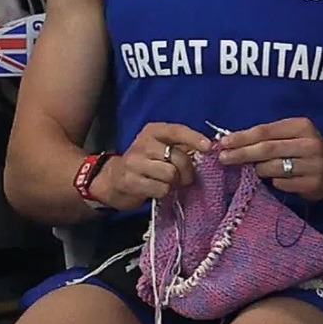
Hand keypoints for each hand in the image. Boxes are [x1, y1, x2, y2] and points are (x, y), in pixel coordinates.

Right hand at [96, 123, 211, 210]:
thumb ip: (182, 147)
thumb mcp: (160, 148)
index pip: (176, 131)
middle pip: (177, 157)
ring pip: (170, 174)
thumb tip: (210, 148)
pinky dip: (164, 192)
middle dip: (187, 171)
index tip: (208, 147)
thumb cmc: (145, 163)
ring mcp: (134, 162)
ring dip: (174, 183)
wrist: (112, 179)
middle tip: (185, 178)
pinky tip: (156, 189)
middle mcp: (143, 143)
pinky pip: (161, 189)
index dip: (194, 138)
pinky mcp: (130, 181)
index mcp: (153, 131)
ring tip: (168, 183)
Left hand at [219, 117, 322, 200]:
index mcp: (300, 126)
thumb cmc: (306, 147)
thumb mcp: (293, 133)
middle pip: (266, 149)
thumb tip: (233, 142)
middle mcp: (308, 144)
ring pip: (272, 168)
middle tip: (223, 158)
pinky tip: (274, 178)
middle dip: (241, 153)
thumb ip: (268, 136)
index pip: (264, 131)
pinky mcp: (312, 184)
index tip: (222, 142)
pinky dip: (273, 181)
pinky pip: (281, 183)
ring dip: (257, 169)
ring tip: (252, 169)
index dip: (241, 137)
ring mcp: (312, 165)